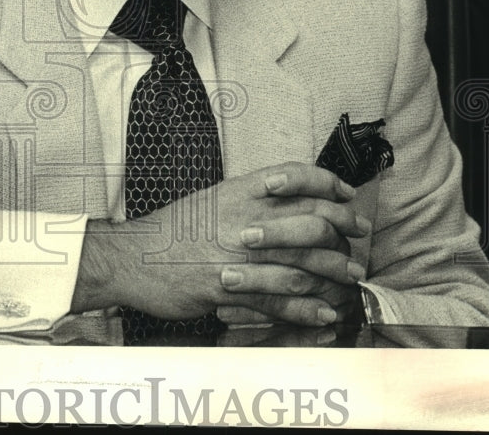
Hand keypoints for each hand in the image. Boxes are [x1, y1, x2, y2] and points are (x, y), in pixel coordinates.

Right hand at [72, 162, 369, 325]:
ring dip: (331, 274)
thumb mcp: (211, 201)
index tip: (346, 194)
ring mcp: (235, 255)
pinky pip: (276, 300)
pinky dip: (305, 309)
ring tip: (348, 279)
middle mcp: (241, 218)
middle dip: (343, 230)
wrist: (130, 257)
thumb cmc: (173, 230)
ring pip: (300, 264)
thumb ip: (247, 199)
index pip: (294, 176)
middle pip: (309, 220)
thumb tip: (286, 201)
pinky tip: (323, 313)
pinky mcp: (226, 289)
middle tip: (358, 239)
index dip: (327, 182)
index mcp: (238, 192)